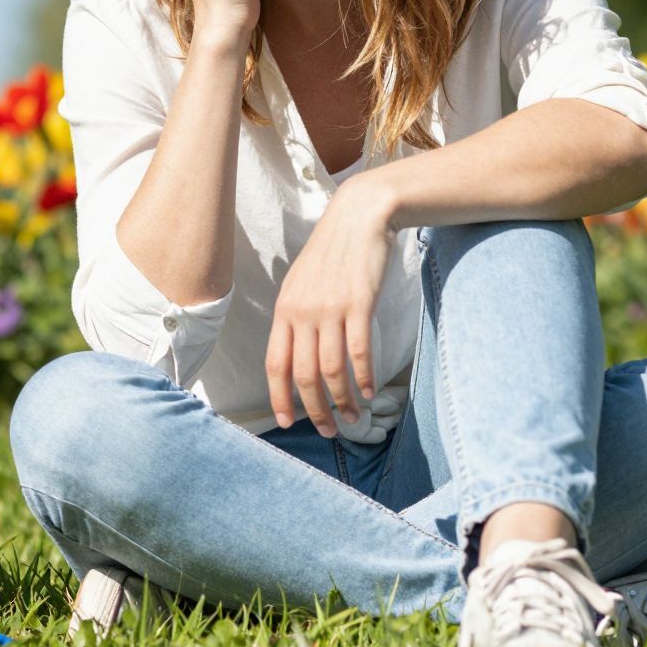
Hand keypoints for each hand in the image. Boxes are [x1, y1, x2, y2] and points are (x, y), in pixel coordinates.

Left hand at [267, 176, 396, 436]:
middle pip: (304, 375)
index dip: (280, 397)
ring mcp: (330, 309)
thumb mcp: (302, 283)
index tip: (287, 422)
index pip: (275, 364)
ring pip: (332, 371)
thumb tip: (296, 354)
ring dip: (343, 401)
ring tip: (354, 417)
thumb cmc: (332, 253)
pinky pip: (359, 353)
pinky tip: (370, 391)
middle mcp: (302, 313)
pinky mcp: (358, 305)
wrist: (358, 217)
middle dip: (315, 410)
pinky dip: (364, 378)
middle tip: (329, 430)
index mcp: (285, 310)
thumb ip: (296, 317)